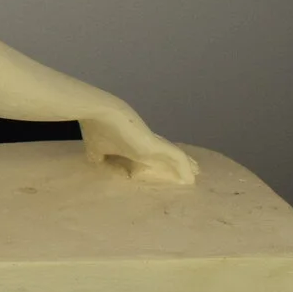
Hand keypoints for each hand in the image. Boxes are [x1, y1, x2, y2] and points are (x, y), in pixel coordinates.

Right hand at [81, 109, 198, 184]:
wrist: (100, 112)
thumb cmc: (97, 129)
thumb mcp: (96, 151)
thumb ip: (105, 162)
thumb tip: (121, 174)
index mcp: (133, 142)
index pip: (150, 153)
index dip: (158, 161)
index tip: (164, 171)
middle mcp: (146, 142)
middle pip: (167, 153)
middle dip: (178, 162)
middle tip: (191, 170)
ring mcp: (152, 143)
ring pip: (175, 155)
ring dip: (185, 165)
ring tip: (196, 174)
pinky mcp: (156, 145)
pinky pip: (177, 158)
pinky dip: (185, 168)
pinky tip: (190, 179)